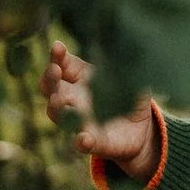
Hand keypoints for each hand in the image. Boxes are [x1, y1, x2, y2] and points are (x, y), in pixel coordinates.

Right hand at [41, 41, 160, 181]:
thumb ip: (118, 63)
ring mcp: (79, 121)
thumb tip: (114, 46)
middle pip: (51, 87)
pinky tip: (84, 138)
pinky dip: (80, 141)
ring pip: (58, 114)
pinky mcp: (92, 142)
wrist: (140, 128)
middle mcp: (73, 98)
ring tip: (57, 100)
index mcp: (80, 78)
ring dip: (56, 107)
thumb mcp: (127, 75)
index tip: (58, 47)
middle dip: (50, 78)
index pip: (62, 64)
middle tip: (54, 70)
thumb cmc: (129, 95)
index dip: (57, 56)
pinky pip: (80, 143)